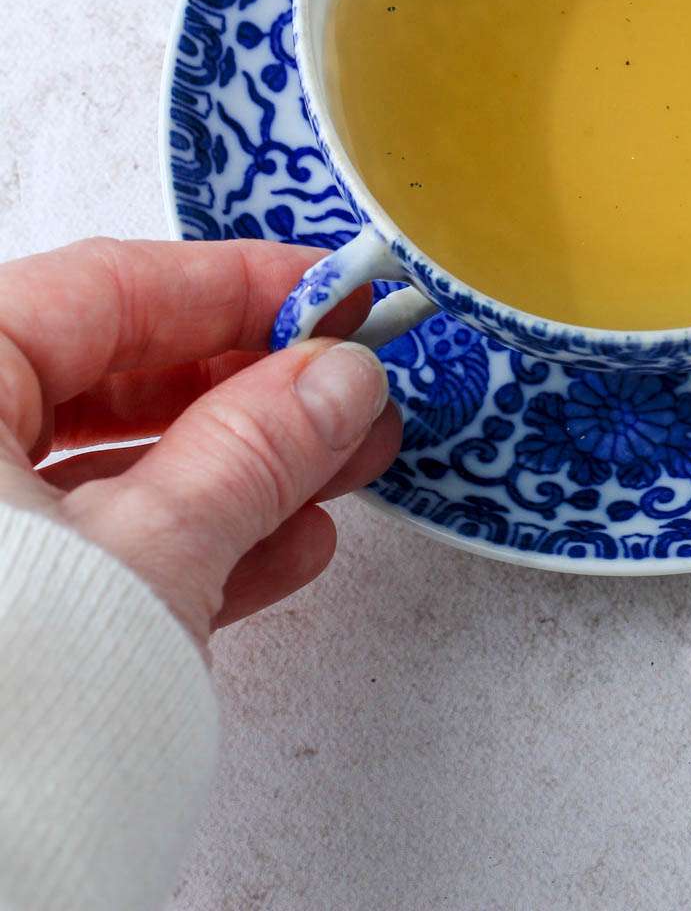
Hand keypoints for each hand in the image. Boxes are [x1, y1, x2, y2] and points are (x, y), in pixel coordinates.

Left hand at [0, 239, 401, 647]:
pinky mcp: (3, 613)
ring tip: (345, 473)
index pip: (106, 287)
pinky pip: (85, 551)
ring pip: (105, 468)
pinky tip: (284, 549)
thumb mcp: (144, 559)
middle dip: (249, 386)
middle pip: (107, 376)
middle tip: (353, 386)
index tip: (337, 295)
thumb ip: (249, 454)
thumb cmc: (5, 707)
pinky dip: (182, 546)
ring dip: (237, 471)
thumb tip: (338, 378)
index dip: (238, 285)